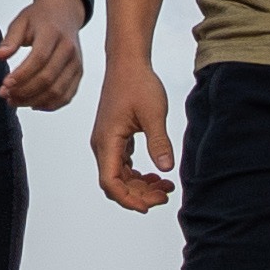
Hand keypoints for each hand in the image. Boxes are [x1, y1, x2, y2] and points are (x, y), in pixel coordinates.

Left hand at [0, 0, 87, 111]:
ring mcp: (76, 63)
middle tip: (5, 95)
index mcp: (53, 33)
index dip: (22, 75)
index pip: (39, 58)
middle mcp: (68, 49)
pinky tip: (33, 104)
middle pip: (47, 78)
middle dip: (24, 91)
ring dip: (34, 101)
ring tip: (15, 101)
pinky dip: (50, 105)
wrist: (65, 12)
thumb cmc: (41, 17)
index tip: (5, 84)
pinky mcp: (78, 73)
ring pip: (57, 91)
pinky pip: (67, 96)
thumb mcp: (21, 22)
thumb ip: (10, 39)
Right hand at [92, 55, 177, 210]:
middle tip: (166, 195)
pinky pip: (123, 164)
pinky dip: (139, 174)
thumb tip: (166, 168)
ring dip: (141, 185)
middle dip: (140, 194)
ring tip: (165, 187)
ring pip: (120, 176)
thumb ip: (159, 142)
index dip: (128, 199)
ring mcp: (108, 142)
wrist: (128, 63)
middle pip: (116, 183)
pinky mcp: (115, 138)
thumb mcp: (154, 113)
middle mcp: (102, 145)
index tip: (149, 206)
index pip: (111, 183)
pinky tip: (158, 174)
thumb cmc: (138, 83)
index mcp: (107, 141)